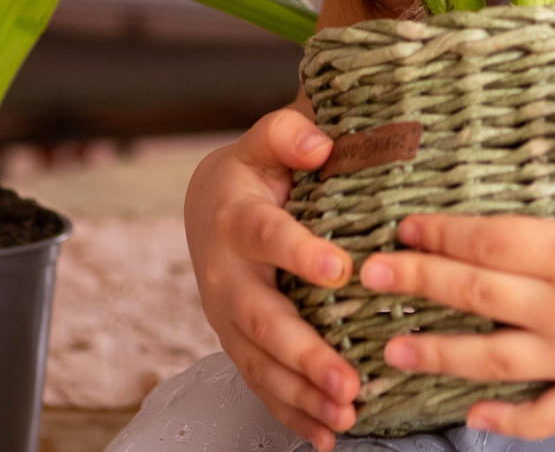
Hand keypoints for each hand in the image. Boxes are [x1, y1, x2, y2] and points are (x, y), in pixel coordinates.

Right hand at [183, 107, 359, 450]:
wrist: (206, 207)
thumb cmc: (254, 172)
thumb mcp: (265, 141)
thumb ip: (289, 134)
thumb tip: (320, 143)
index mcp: (238, 218)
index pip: (269, 235)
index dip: (301, 252)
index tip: (342, 271)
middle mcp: (227, 274)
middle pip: (263, 318)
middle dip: (305, 354)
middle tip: (348, 380)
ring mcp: (228, 316)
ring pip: (261, 362)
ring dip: (302, 394)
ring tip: (346, 414)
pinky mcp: (237, 343)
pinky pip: (260, 384)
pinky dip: (291, 413)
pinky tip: (326, 436)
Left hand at [357, 72, 554, 437]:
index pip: (488, 240)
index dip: (440, 232)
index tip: (402, 226)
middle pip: (475, 294)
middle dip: (417, 283)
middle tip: (366, 277)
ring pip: (493, 360)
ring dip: (438, 354)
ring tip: (393, 349)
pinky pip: (545, 415)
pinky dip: (507, 422)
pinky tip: (475, 419)